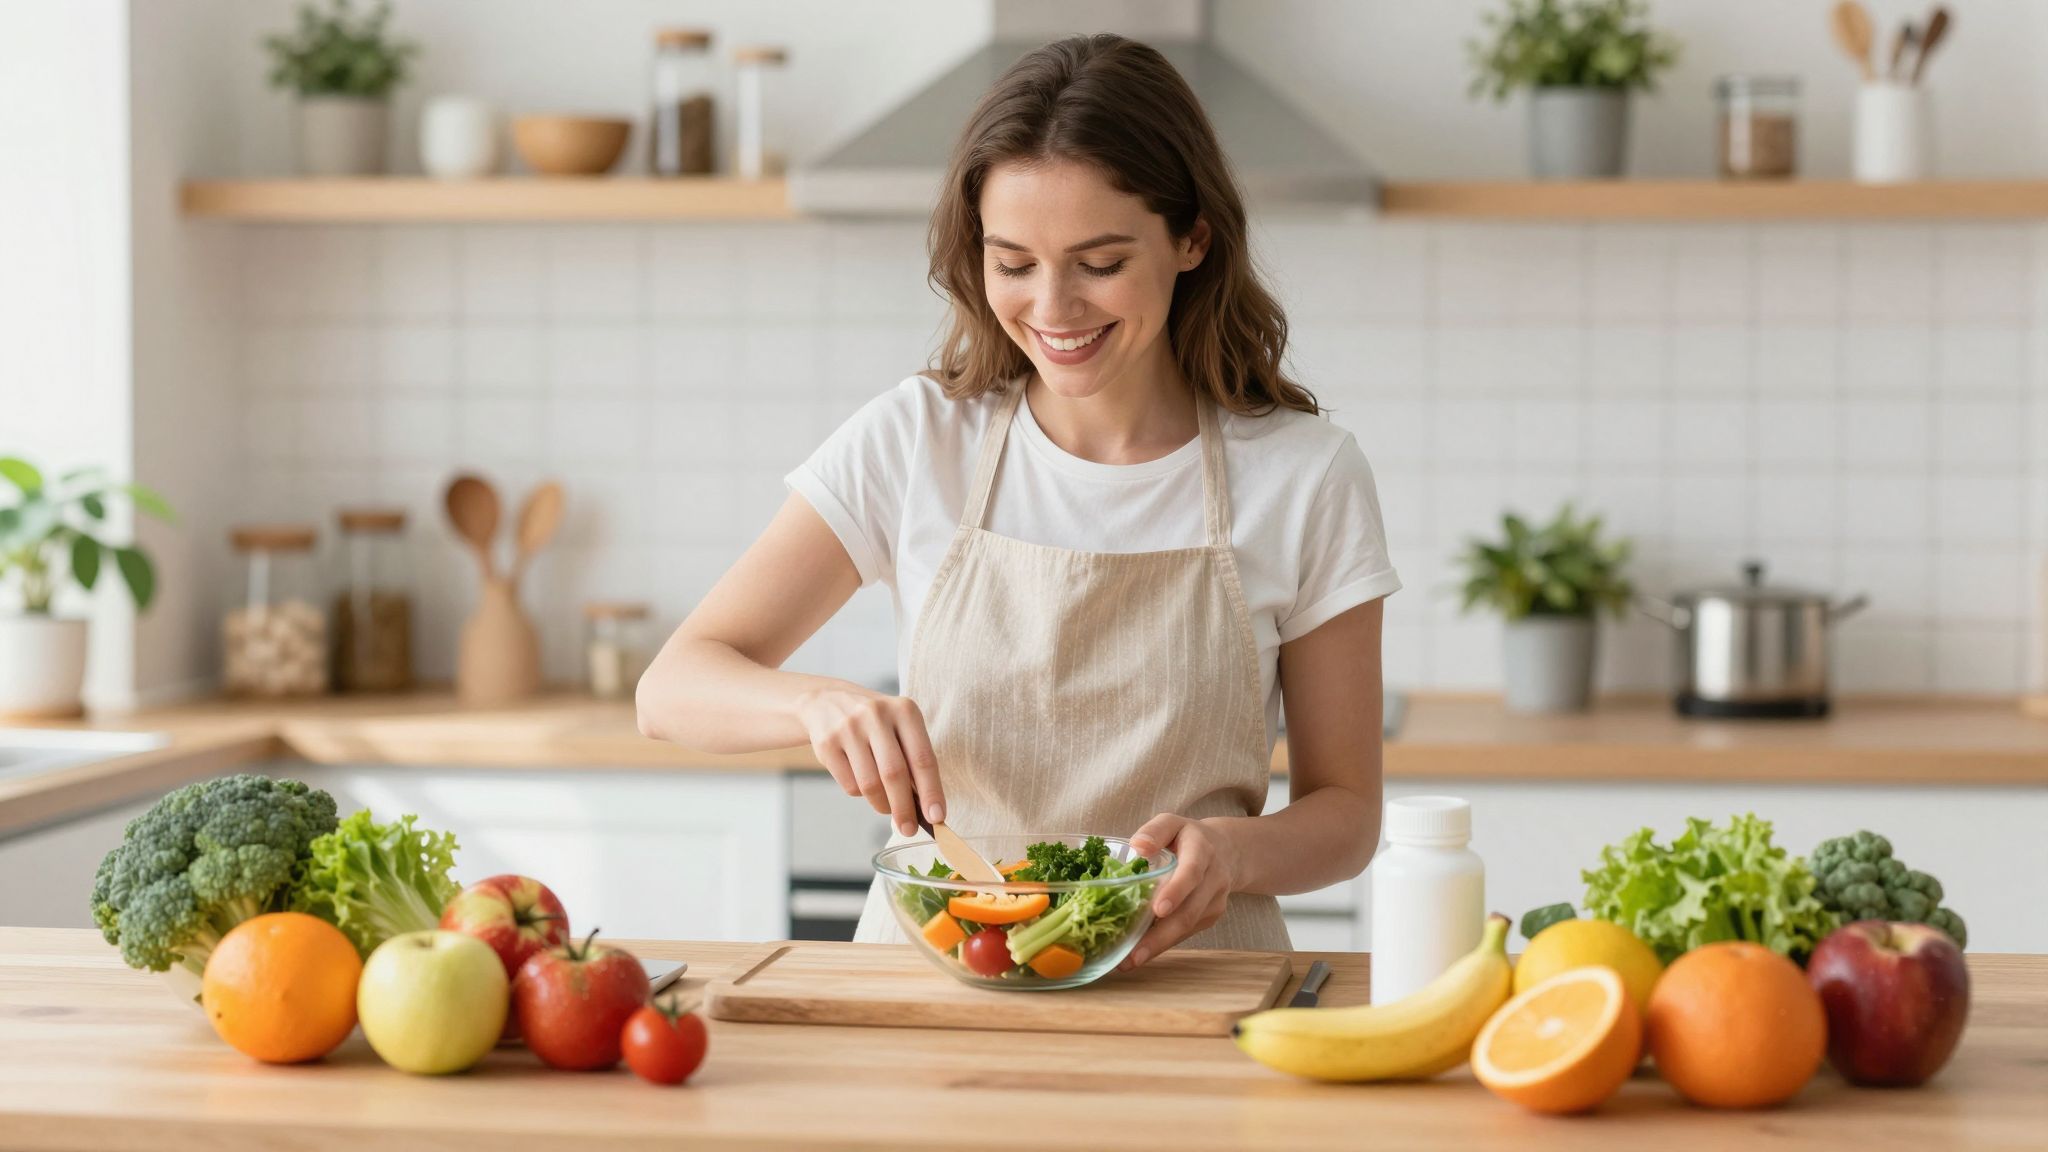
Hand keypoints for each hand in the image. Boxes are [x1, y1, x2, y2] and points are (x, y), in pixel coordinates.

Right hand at [793, 684, 943, 837]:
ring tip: (887, 807)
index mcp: (904, 711)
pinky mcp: (826, 744)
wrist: (827, 702)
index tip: (937, 817)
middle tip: (909, 829)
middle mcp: (876, 715)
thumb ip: (914, 760)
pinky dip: (860, 794)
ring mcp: (848, 728)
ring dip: (882, 805)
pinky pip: (849, 785)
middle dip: (904, 808)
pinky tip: (863, 783)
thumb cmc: (876, 724)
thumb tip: (927, 807)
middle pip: (894, 774)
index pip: (923, 758)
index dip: (931, 791)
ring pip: (870, 784)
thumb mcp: (900, 727)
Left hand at [1120, 813, 1241, 970]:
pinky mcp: (1211, 916)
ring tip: (1129, 961)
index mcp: (1202, 851)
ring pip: (1188, 927)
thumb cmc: (1188, 837)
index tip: (1159, 909)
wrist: (1227, 851)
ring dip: (1159, 946)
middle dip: (1161, 935)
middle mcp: (1214, 878)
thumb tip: (1137, 848)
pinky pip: (1187, 933)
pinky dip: (1164, 944)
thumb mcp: (1172, 823)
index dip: (1177, 891)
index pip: (1191, 872)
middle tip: (1133, 954)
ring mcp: (1215, 901)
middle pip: (1189, 911)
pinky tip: (1141, 953)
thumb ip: (1155, 831)